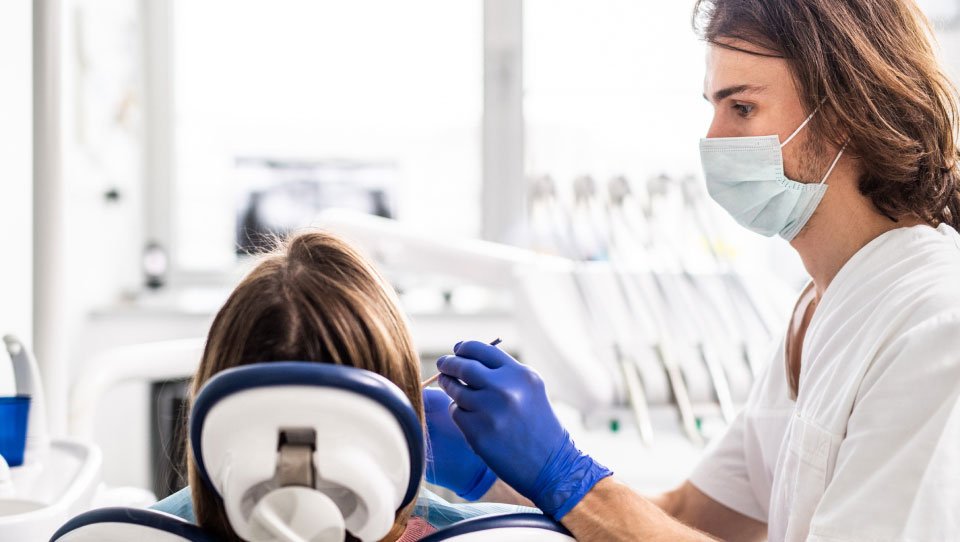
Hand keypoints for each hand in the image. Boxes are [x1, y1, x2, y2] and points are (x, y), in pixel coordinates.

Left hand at [437, 340, 611, 518]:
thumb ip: (504, 373)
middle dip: (448, 364)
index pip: (481, 350)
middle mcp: (505, 389)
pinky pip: (457, 413)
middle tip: (442, 365)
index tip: (457, 350)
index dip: (464, 348)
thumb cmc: (538, 425)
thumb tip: (466, 357)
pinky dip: (459, 413)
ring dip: (450, 387)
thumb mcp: (530, 390)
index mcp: (519, 375)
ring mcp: (490, 411)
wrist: (552, 465)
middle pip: (462, 367)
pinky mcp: (477, 432)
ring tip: (451, 387)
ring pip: (456, 391)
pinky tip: (471, 418)